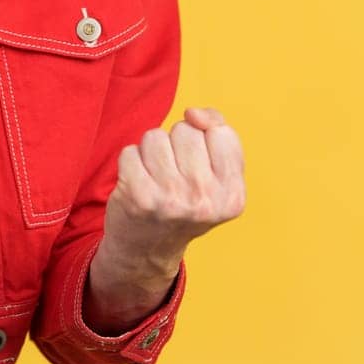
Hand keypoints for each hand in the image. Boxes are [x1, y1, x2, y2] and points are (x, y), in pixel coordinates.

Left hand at [100, 106, 245, 274]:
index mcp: (233, 195)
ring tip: (155, 179)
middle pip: (186, 130)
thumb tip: (193, 113)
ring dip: (151, 152)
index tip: (198, 166)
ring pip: (156, 136)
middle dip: (176, 145)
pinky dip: (130, 163)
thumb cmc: (184, 202)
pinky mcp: (138, 196)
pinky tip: (136, 185)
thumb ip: (218, 134)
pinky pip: (130, 151)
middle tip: (174, 176)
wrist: (147, 250)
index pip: (221, 132)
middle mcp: (205, 200)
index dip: (205, 140)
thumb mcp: (218, 177)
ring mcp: (171, 199)